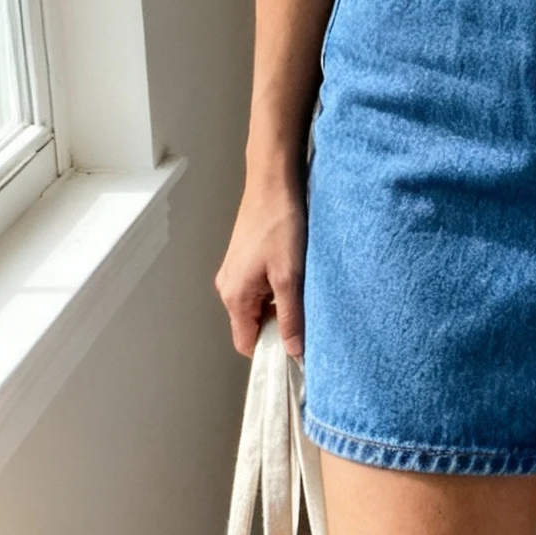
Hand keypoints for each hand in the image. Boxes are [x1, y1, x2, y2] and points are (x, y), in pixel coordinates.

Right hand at [215, 171, 306, 358]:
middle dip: (279, 328)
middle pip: (252, 325)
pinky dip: (277, 289)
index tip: (295, 350)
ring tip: (303, 292)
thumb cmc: (279, 224)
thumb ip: (291, 317)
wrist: (273, 183)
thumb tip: (294, 351)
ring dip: (280, 306)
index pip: (246, 344)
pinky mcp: (244, 260)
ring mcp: (235, 272)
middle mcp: (228, 287)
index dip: (270, 351)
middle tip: (307, 318)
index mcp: (235, 296)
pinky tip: (296, 275)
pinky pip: (260, 287)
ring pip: (258, 305)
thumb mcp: (290, 277)